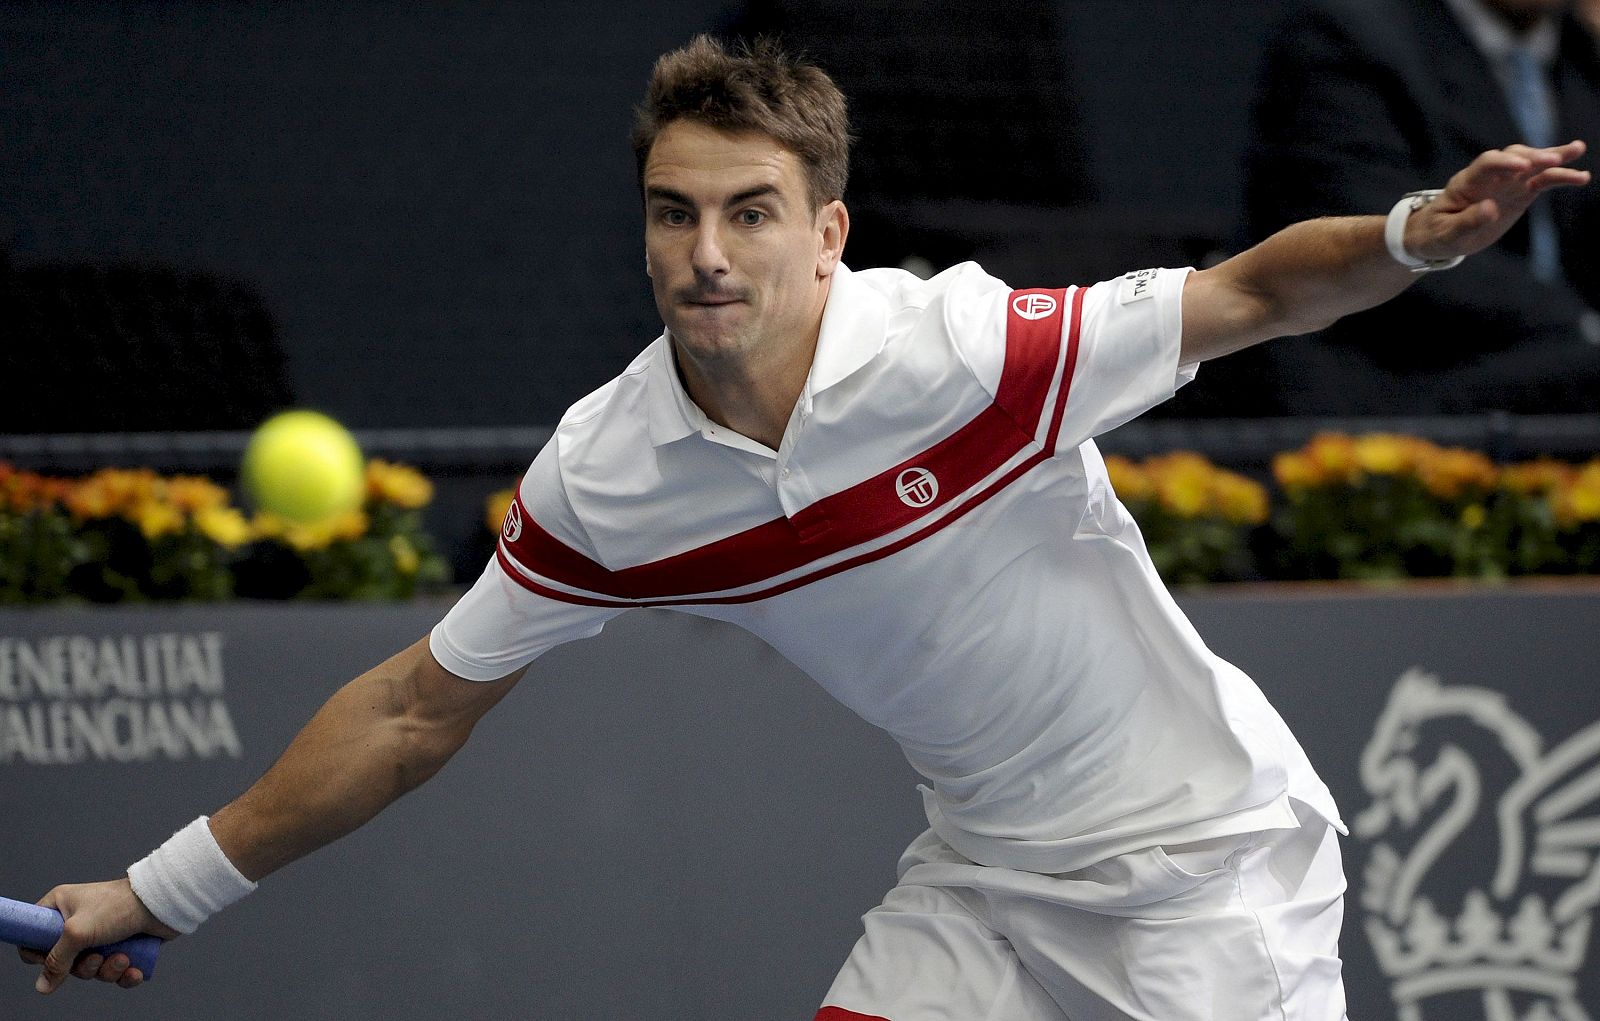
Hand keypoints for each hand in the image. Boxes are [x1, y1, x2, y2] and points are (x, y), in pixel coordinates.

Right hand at [18, 879, 178, 993]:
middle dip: (84, 967)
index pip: (34, 936)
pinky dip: (125, 975)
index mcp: (62, 907)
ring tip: (122, 958)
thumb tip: (43, 986)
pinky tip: (135, 970)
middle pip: (66, 961)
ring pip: (93, 968)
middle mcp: (80, 920)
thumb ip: (56, 960)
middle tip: (97, 956)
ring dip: (107, 971)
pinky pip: (116, 971)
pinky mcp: (125, 944)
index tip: (53, 959)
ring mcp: (103, 933)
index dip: (39, 954)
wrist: (163, 902)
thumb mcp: (77, 932)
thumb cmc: (118, 907)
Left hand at [1405, 141, 1590, 261]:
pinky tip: (1582, 177)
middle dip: (1532, 156)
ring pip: (1532, 164)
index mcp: (1466, 183)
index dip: (1503, 163)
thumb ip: (1467, 222)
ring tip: (1578, 149)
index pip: (1486, 164)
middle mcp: (1489, 177)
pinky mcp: (1520, 193)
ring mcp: (1506, 183)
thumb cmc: (1438, 233)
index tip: (1522, 167)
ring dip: (1554, 156)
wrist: (1439, 235)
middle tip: (1554, 159)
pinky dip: (1560, 177)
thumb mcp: (1447, 234)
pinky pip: (1542, 182)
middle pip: (1512, 157)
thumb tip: (1490, 207)